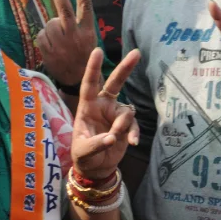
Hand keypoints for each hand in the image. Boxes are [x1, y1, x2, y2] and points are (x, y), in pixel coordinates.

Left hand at [37, 0, 97, 87]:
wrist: (78, 80)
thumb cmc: (83, 55)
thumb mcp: (88, 39)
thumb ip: (77, 24)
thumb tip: (59, 10)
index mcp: (87, 32)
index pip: (86, 8)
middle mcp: (75, 36)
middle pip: (65, 11)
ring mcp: (62, 44)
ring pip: (50, 23)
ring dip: (51, 27)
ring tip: (58, 38)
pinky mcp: (50, 52)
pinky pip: (41, 36)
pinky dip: (43, 37)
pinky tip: (51, 46)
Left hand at [70, 47, 140, 179]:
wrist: (96, 168)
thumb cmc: (83, 156)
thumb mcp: (83, 152)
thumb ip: (96, 144)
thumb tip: (112, 138)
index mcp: (87, 107)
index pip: (89, 84)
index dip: (93, 68)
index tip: (97, 51)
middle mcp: (102, 106)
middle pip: (115, 84)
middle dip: (125, 68)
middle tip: (137, 53)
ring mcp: (115, 115)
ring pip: (126, 112)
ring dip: (123, 126)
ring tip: (115, 140)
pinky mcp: (126, 126)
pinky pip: (133, 125)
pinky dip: (134, 133)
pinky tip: (133, 142)